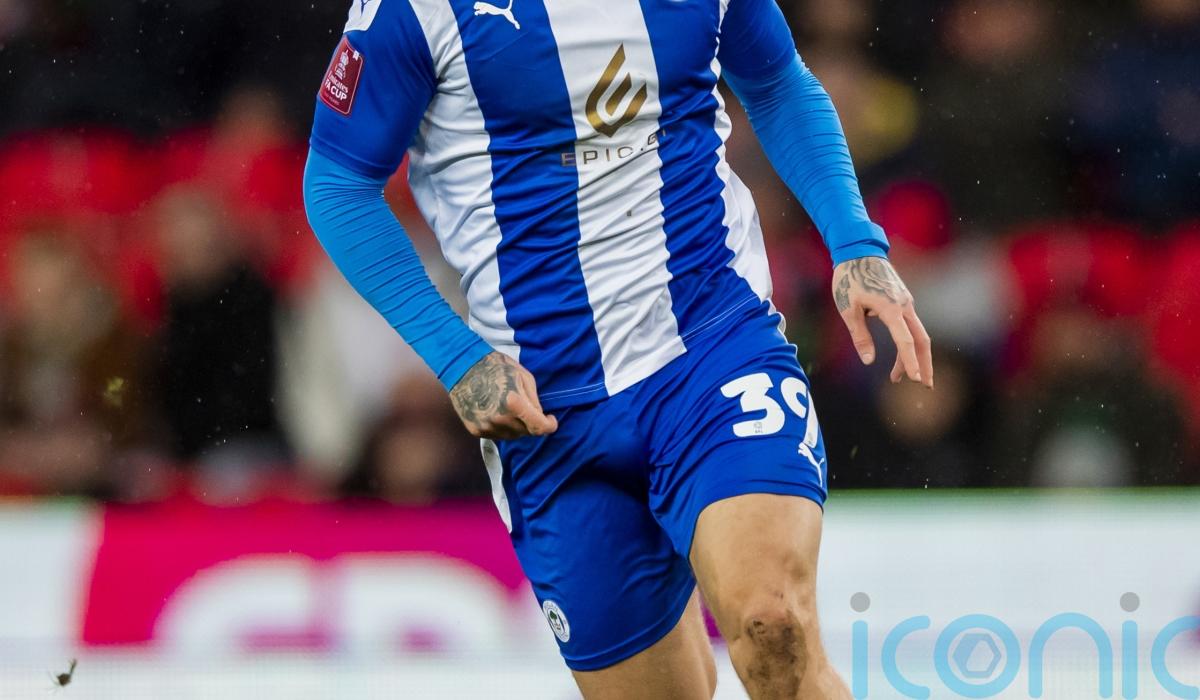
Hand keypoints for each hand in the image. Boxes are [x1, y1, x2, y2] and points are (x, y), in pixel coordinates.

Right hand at [449, 352, 558, 438]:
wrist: (463, 367)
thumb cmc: (495, 366)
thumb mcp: (523, 376)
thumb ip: (534, 400)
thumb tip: (539, 416)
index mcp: (514, 403)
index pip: (539, 427)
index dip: (549, 426)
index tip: (550, 420)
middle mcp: (500, 419)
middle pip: (526, 432)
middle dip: (531, 422)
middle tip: (525, 407)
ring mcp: (486, 426)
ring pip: (512, 436)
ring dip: (516, 426)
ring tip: (509, 408)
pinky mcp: (476, 430)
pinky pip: (497, 435)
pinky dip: (502, 427)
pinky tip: (497, 412)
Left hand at [832, 256, 932, 387]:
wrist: (859, 250)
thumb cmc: (849, 278)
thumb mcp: (848, 308)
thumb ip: (860, 335)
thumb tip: (869, 361)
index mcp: (891, 308)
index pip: (905, 341)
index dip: (910, 362)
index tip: (916, 380)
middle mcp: (904, 305)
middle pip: (921, 340)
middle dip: (923, 364)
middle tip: (925, 386)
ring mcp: (906, 301)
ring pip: (916, 334)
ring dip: (911, 356)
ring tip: (896, 378)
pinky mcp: (903, 299)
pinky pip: (909, 325)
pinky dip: (906, 343)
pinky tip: (896, 353)